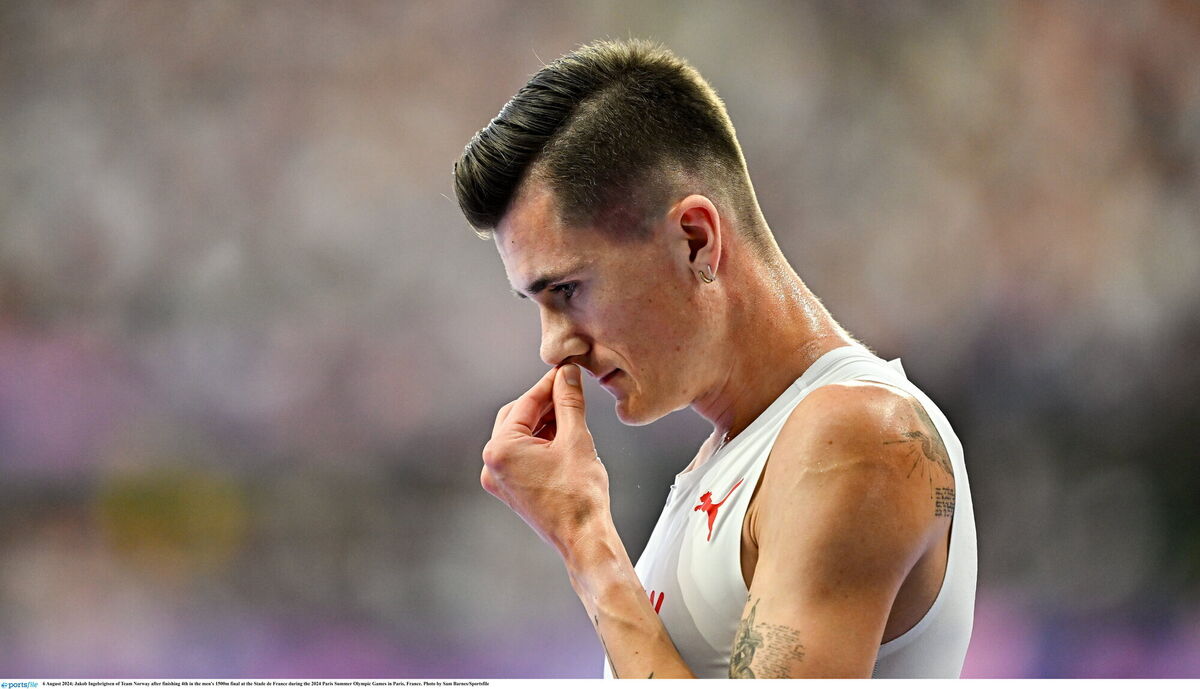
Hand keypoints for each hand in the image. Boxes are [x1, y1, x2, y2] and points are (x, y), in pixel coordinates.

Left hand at [481, 364, 610, 555]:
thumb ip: (569, 401)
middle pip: (517, 417)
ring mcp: (499, 480)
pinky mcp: (510, 490)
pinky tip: (562, 437)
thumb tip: (567, 375)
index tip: (565, 372)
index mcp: (501, 450)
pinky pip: (521, 455)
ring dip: (543, 423)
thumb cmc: (579, 497)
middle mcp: (493, 465)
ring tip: (571, 416)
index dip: (549, 384)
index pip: (525, 403)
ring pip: (519, 436)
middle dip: (544, 404)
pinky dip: (539, 442)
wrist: (583, 537)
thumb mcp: (576, 438)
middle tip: (569, 391)